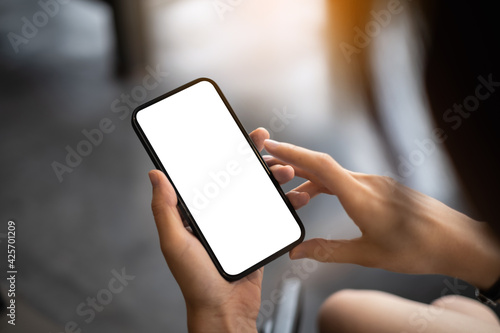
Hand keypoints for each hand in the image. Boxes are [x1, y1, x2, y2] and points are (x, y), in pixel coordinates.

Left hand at [148, 128, 304, 332]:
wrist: (225, 311)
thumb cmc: (195, 281)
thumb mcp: (174, 243)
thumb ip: (165, 210)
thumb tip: (155, 175)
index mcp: (196, 212)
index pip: (209, 174)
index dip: (222, 152)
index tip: (235, 135)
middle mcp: (217, 214)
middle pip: (237, 177)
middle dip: (254, 158)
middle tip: (265, 142)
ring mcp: (239, 223)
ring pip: (258, 191)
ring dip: (273, 177)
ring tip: (286, 171)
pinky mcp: (257, 234)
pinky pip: (272, 212)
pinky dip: (285, 202)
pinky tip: (295, 196)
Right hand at [263, 139, 499, 289]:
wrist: (458, 241)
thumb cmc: (418, 248)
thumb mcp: (367, 254)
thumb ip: (328, 251)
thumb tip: (298, 252)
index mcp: (360, 195)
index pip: (319, 165)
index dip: (292, 152)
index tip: (271, 146)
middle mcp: (367, 182)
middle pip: (321, 165)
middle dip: (292, 162)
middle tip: (269, 166)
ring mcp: (376, 182)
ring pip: (333, 173)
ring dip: (309, 178)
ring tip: (291, 193)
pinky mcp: (382, 187)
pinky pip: (346, 179)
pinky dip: (326, 184)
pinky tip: (319, 197)